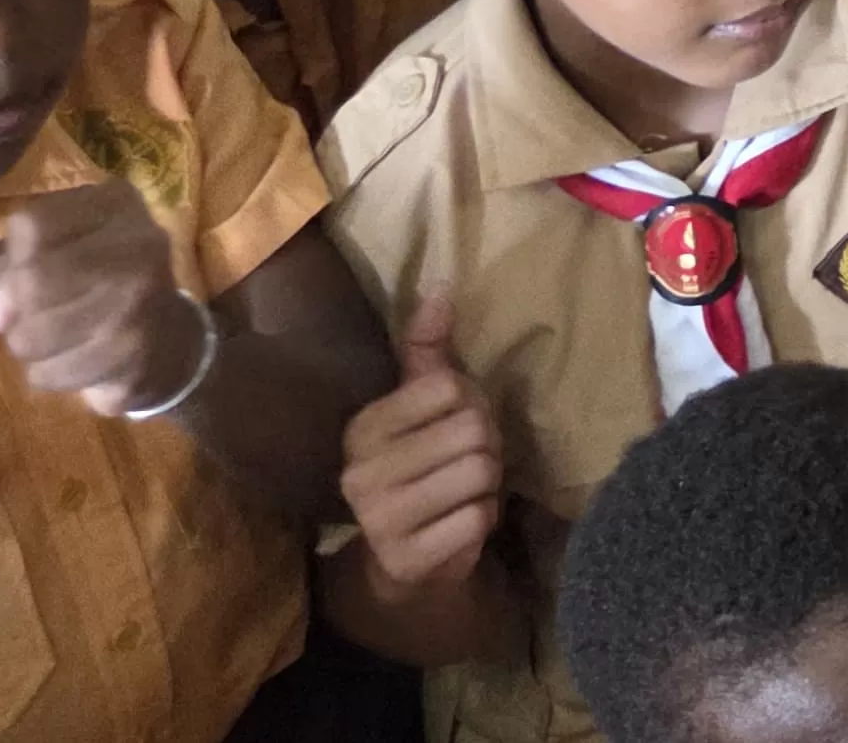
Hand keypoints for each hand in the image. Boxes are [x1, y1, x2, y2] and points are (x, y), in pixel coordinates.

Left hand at [0, 177, 204, 415]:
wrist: (166, 338)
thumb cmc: (94, 281)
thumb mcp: (50, 250)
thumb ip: (3, 260)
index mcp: (116, 204)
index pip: (31, 224)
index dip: (10, 257)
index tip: (19, 271)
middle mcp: (140, 242)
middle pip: (31, 280)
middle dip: (13, 308)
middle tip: (24, 316)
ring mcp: (141, 299)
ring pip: (34, 334)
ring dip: (26, 345)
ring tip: (51, 337)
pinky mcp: (135, 352)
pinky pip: (53, 372)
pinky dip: (47, 374)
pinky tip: (70, 361)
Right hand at [338, 293, 504, 586]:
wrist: (403, 560)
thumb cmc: (421, 467)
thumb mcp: (419, 406)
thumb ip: (429, 348)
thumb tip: (442, 287)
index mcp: (363, 427)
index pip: (448, 386)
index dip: (471, 403)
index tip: (456, 424)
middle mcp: (359, 472)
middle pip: (474, 432)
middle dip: (488, 447)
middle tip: (469, 464)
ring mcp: (377, 520)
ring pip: (480, 474)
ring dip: (487, 486)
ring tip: (464, 494)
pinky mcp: (404, 560)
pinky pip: (478, 521)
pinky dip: (482, 522)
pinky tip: (460, 526)